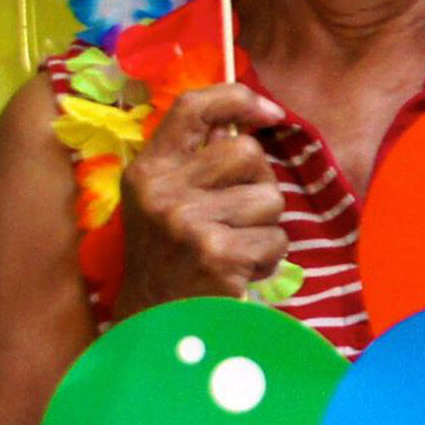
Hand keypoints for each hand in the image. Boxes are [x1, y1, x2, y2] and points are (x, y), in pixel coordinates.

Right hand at [113, 83, 288, 316]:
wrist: (155, 326)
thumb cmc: (169, 258)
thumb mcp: (164, 201)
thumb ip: (197, 161)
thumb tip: (251, 122)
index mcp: (148, 171)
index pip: (192, 108)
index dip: (237, 99)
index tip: (269, 112)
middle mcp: (163, 192)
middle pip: (247, 152)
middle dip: (259, 182)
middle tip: (240, 214)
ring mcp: (189, 224)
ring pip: (270, 198)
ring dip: (265, 226)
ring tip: (236, 247)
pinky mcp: (218, 256)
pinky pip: (276, 240)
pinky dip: (268, 259)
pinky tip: (240, 271)